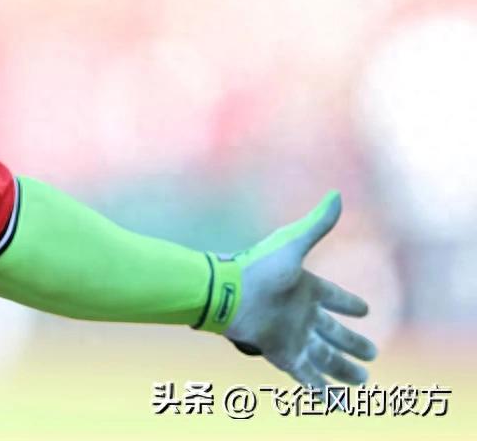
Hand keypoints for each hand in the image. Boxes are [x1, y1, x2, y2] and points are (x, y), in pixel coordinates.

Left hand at [224, 191, 377, 393]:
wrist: (227, 294)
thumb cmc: (258, 268)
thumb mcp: (292, 244)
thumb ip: (316, 224)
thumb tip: (337, 195)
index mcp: (305, 288)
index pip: (333, 297)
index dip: (348, 303)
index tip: (365, 309)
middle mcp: (301, 314)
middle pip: (334, 333)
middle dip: (353, 343)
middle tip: (373, 352)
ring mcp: (293, 336)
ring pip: (326, 357)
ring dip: (344, 370)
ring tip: (363, 380)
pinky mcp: (283, 355)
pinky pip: (308, 377)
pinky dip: (323, 392)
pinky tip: (337, 403)